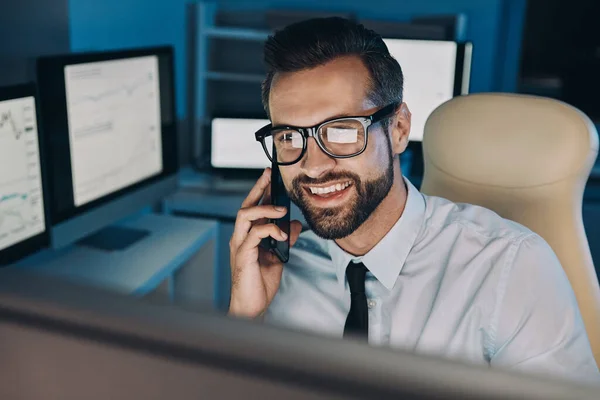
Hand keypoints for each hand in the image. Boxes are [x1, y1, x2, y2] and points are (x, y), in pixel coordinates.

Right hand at [228, 168, 302, 318]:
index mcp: (248, 237)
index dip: (261, 191)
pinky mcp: (242, 255)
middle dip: (258, 189)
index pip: (253, 208)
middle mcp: (240, 238)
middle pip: (245, 205)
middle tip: (270, 176)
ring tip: (281, 209)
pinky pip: (254, 234)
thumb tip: (296, 224)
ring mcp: (239, 245)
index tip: (271, 177)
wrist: (251, 307)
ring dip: (264, 208)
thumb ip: (285, 239)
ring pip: (245, 215)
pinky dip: (270, 229)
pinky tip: (282, 233)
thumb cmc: (259, 284)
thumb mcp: (278, 256)